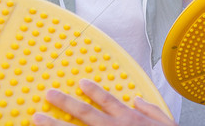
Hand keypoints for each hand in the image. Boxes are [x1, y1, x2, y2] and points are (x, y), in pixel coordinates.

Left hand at [33, 79, 177, 125]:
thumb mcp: (167, 124)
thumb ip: (151, 111)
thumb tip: (137, 100)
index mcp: (130, 120)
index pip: (108, 101)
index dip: (94, 91)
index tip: (81, 82)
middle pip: (86, 114)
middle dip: (66, 103)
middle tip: (48, 95)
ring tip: (37, 119)